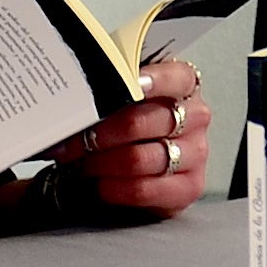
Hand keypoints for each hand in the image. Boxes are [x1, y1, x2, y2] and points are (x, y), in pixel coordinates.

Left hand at [41, 51, 206, 215]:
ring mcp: (195, 153)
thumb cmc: (137, 123)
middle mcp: (195, 117)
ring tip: (81, 162)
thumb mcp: (129, 98)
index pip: (174, 78)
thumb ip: (113, 91)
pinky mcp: (188, 186)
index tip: (126, 84)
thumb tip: (75, 95)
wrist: (147, 164)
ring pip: (137, 158)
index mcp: (185, 86)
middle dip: (96, 133)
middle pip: (139, 122)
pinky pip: (143, 189)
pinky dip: (113, 187)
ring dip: (100, 162)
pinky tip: (101, 182)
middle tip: (70, 138)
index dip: (151, 80)